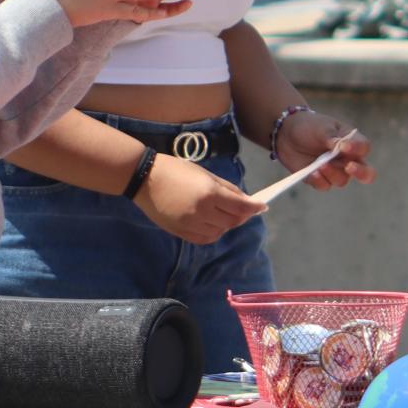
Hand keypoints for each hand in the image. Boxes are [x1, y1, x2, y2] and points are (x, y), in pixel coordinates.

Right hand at [135, 155, 266, 243]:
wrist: (145, 179)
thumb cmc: (176, 170)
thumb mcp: (205, 174)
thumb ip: (227, 188)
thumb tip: (245, 199)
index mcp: (209, 193)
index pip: (241, 207)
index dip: (255, 208)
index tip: (263, 206)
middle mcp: (202, 212)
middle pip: (233, 222)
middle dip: (242, 216)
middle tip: (245, 209)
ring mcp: (190, 224)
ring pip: (220, 232)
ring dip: (228, 224)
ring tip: (225, 213)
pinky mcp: (181, 233)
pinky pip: (205, 238)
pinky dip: (214, 232)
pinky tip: (213, 222)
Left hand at [273, 110, 373, 189]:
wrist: (287, 133)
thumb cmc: (310, 126)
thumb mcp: (321, 128)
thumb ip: (332, 138)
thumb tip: (342, 146)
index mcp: (352, 142)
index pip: (364, 147)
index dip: (357, 149)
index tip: (344, 147)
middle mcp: (347, 159)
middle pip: (366, 172)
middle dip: (361, 173)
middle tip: (349, 167)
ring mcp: (335, 170)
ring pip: (342, 180)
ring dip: (332, 174)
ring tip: (319, 166)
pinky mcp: (320, 179)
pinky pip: (325, 185)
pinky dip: (319, 180)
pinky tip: (312, 173)